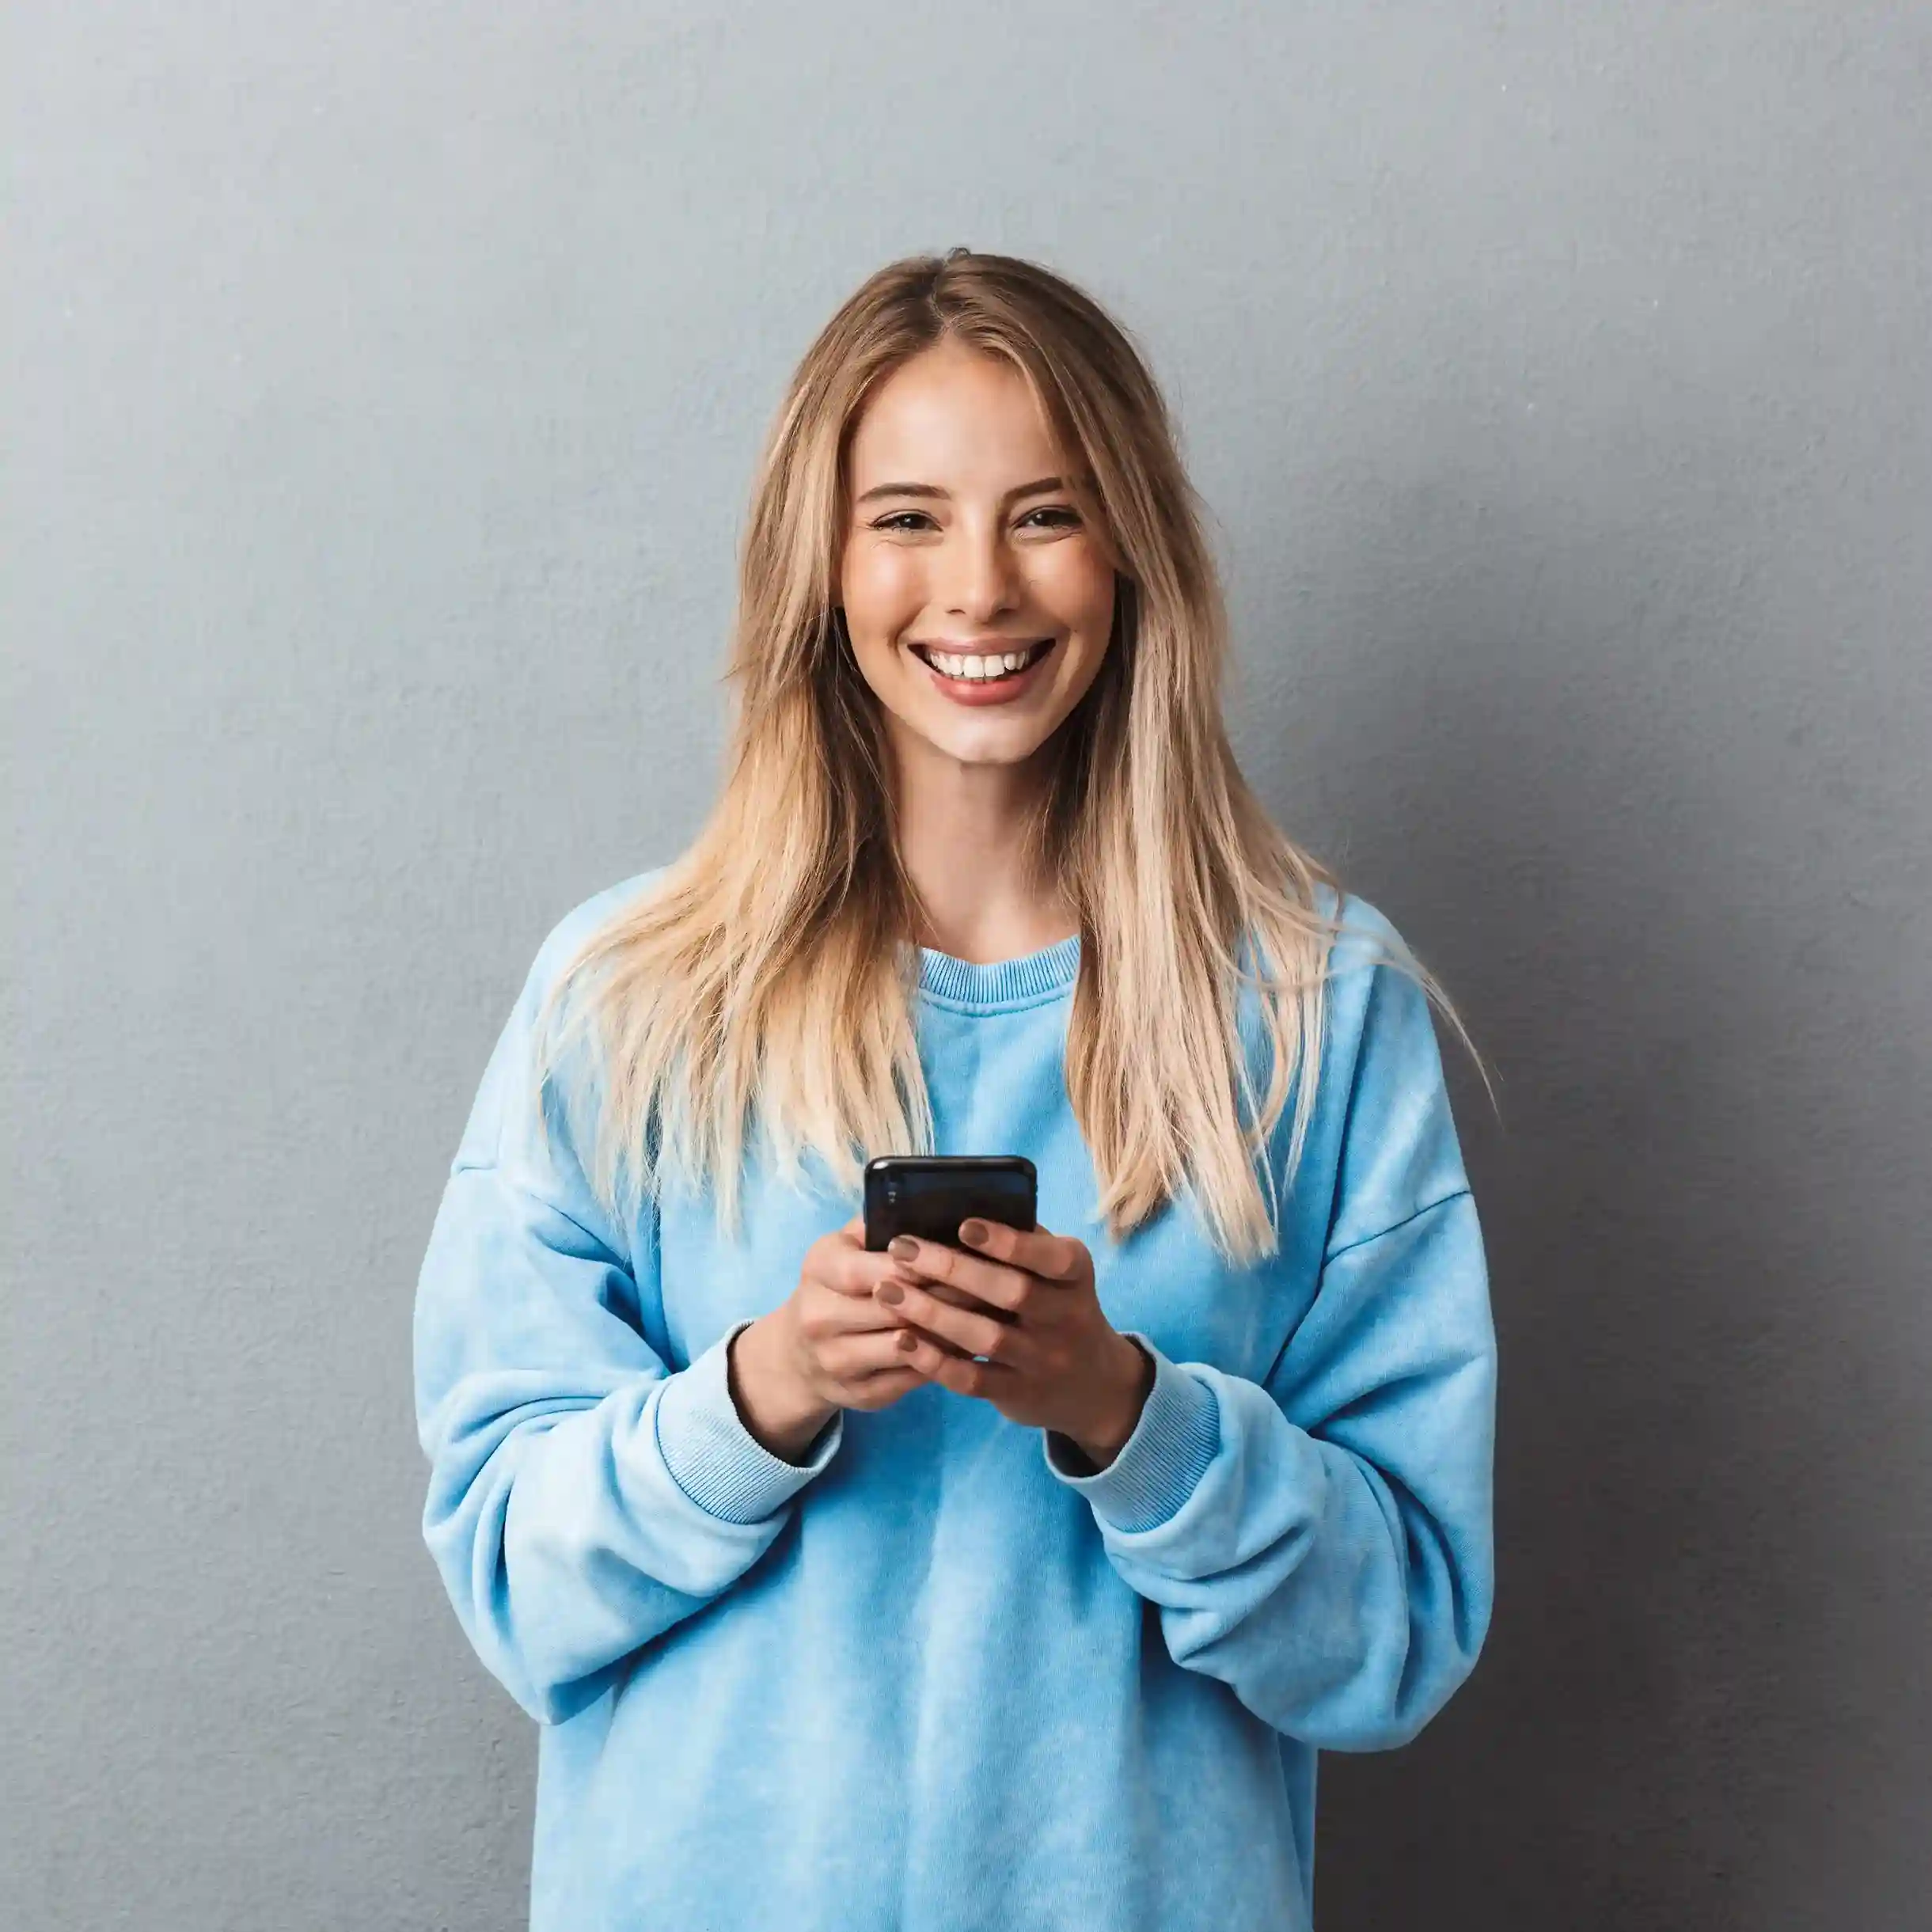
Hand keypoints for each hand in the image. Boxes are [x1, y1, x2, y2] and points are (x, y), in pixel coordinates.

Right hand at [731, 1215, 968, 1459]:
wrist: (798, 1354)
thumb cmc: (836, 1285)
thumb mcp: (844, 1246)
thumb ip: (878, 1225)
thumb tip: (932, 1204)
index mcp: (820, 1269)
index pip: (880, 1267)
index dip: (926, 1264)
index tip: (966, 1256)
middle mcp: (820, 1317)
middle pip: (897, 1309)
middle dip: (947, 1297)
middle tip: (992, 1287)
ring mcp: (837, 1361)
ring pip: (907, 1348)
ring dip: (950, 1333)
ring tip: (988, 1317)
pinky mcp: (859, 1395)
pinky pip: (911, 1379)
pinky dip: (943, 1363)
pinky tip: (969, 1347)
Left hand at [871, 1219, 1155, 1465]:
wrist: (1094, 1384)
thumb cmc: (1058, 1307)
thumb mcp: (1059, 1274)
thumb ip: (1024, 1244)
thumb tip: (959, 1206)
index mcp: (1075, 1275)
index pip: (1051, 1257)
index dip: (1009, 1242)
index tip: (964, 1224)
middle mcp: (1065, 1317)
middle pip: (1010, 1292)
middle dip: (952, 1268)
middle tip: (901, 1249)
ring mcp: (1043, 1360)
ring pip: (985, 1337)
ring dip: (932, 1312)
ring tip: (887, 1291)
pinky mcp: (1019, 1394)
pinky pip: (973, 1380)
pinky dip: (935, 1361)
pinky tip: (901, 1339)